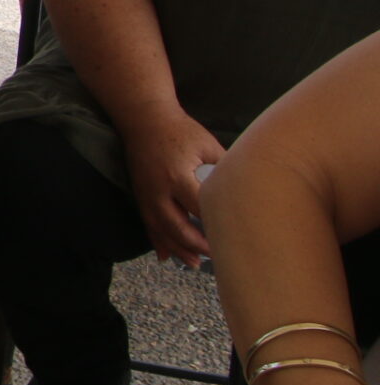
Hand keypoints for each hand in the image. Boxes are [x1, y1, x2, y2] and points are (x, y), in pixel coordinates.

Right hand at [123, 109, 222, 267]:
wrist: (144, 119)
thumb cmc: (181, 130)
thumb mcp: (209, 145)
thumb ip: (223, 169)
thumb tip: (245, 191)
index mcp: (178, 175)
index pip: (200, 208)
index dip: (216, 224)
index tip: (235, 236)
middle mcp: (159, 190)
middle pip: (178, 226)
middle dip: (197, 245)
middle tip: (218, 256)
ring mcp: (146, 195)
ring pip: (161, 230)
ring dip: (178, 249)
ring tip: (195, 264)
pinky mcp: (140, 196)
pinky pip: (148, 224)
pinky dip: (158, 242)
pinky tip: (165, 257)